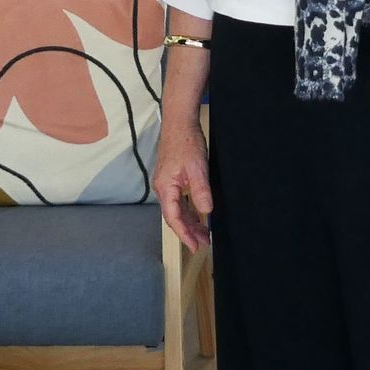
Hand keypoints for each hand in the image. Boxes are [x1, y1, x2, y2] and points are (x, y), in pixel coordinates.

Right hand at [154, 121, 211, 252]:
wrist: (179, 123)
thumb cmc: (186, 142)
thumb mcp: (197, 168)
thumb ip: (201, 191)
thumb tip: (206, 211)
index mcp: (166, 187)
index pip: (173, 218)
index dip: (184, 234)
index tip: (195, 246)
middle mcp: (163, 188)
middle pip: (175, 216)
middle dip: (189, 231)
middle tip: (204, 243)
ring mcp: (166, 184)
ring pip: (177, 209)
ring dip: (190, 222)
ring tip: (204, 234)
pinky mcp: (172, 179)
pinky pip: (179, 200)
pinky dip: (189, 210)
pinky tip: (198, 216)